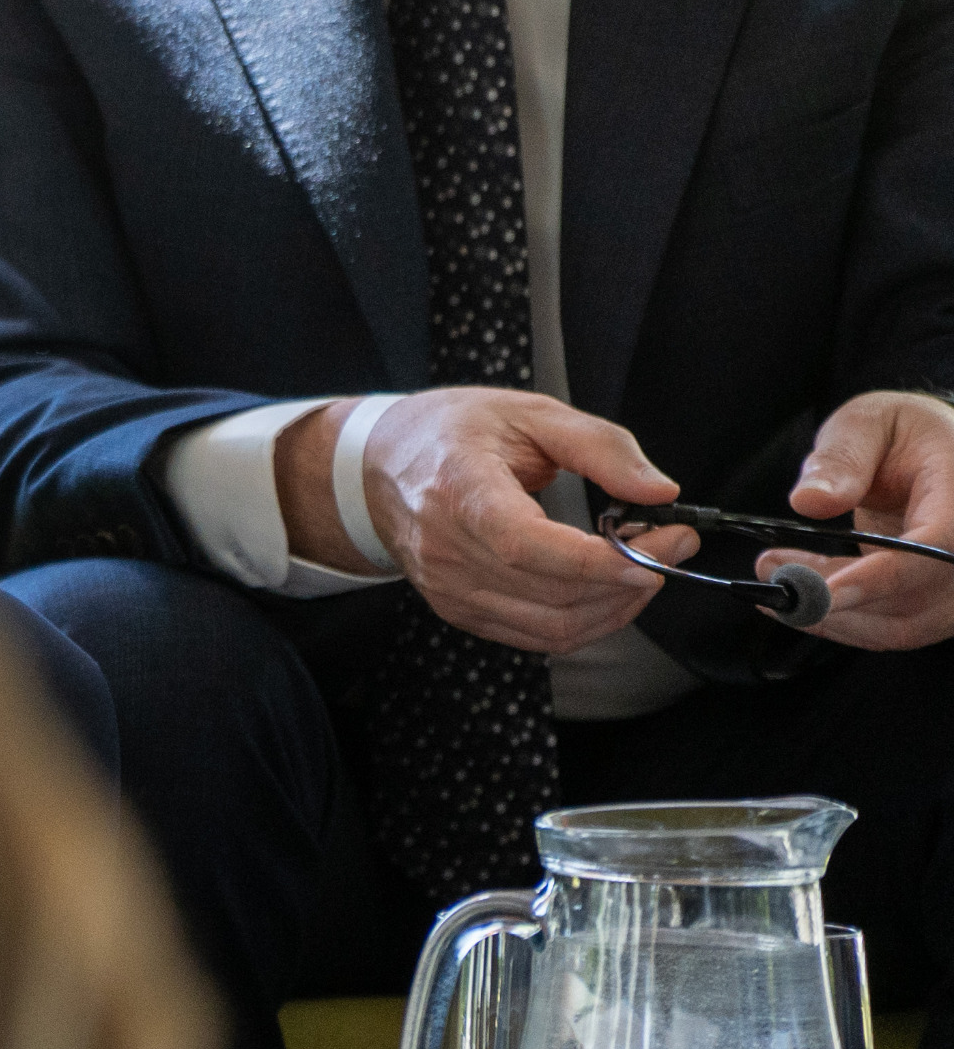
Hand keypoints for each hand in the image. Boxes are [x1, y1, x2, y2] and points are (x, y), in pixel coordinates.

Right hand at [311, 388, 689, 654]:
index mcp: (457, 489)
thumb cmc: (450, 433)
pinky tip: (608, 589)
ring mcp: (449, 588)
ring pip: (554, 626)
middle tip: (672, 544)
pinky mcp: (460, 610)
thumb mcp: (527, 412)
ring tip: (644, 566)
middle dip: (632, 578)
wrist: (376, 466)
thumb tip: (659, 491)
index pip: (527, 546)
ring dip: (617, 606)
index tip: (658, 551)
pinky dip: (588, 621)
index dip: (598, 563)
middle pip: (553, 593)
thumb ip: (598, 446)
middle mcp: (446, 549)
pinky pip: (539, 636)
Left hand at [789, 392, 953, 648]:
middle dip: (837, 600)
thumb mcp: (869, 421)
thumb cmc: (905, 432)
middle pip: (916, 598)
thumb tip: (809, 501)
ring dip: (834, 615)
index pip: (936, 549)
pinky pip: (898, 625)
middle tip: (772, 575)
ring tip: (775, 579)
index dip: (879, 577)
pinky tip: (800, 596)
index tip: (822, 592)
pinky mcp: (940, 597)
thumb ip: (842, 457)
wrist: (939, 451)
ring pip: (904, 623)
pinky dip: (847, 619)